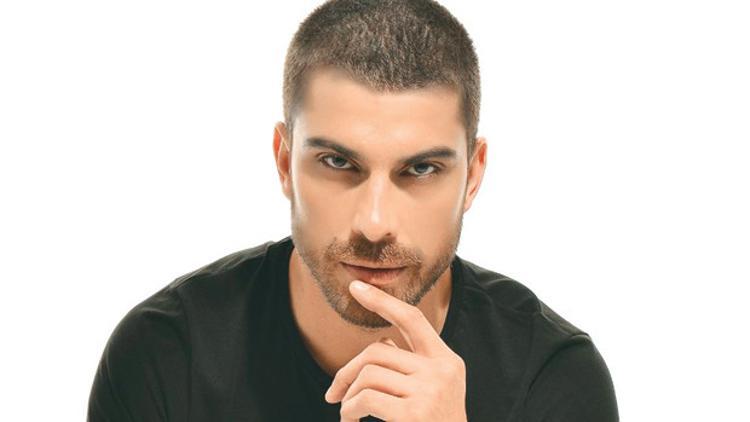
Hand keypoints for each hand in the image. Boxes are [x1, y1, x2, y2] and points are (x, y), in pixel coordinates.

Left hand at [324, 280, 466, 421]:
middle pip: (379, 350)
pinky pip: (364, 399)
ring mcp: (430, 391)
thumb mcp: (431, 393)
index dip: (383, 301)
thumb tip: (381, 341)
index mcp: (448, 362)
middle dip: (347, 370)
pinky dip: (349, 411)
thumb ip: (410, 366)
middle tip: (332, 393)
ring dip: (347, 396)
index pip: (413, 320)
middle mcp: (442, 371)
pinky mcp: (414, 413)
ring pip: (368, 374)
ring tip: (346, 414)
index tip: (357, 287)